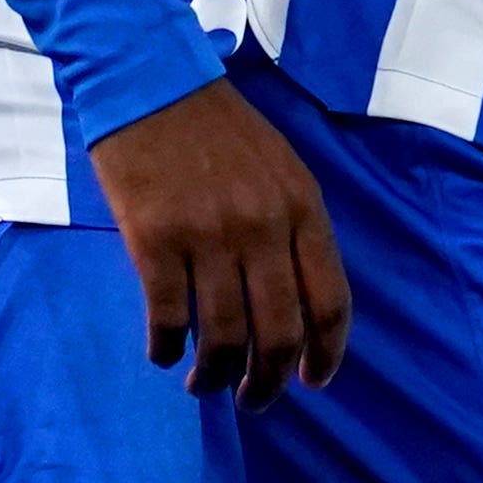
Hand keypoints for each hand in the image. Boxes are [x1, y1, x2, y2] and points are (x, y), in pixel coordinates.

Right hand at [90, 77, 351, 408]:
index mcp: (303, 207)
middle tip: (253, 399)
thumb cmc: (217, 129)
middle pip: (280, 332)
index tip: (312, 382)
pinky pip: (167, 318)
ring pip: (223, 336)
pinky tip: (163, 352)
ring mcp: (209, 234)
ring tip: (205, 384)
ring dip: (215, 375)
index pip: (330, 300)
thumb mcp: (279, 168)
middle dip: (269, 381)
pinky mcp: (156, 240)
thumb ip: (293, 228)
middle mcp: (264, 226)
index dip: (326, 354)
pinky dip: (165, 347)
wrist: (151, 82)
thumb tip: (294, 305)